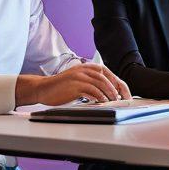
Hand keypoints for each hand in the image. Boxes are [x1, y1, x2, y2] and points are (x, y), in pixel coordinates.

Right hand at [16, 63, 131, 106]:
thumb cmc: (61, 87)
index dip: (118, 82)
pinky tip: (102, 102)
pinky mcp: (75, 86)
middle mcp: (83, 70)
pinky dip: (99, 96)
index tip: (125, 92)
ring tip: (114, 101)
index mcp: (86, 67)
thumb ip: (91, 82)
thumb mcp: (78, 80)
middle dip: (116, 88)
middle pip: (106, 77)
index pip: (106, 72)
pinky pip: (91, 91)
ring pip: (100, 83)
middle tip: (123, 98)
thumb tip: (108, 92)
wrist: (43, 88)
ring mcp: (79, 77)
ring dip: (109, 93)